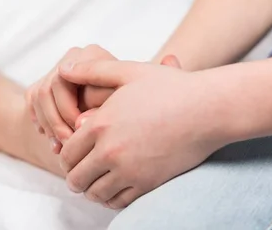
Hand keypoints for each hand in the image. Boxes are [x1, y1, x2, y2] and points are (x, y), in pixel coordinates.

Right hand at [25, 45, 117, 152]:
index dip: (69, 110)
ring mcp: (57, 68)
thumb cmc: (127, 109)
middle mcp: (73, 56)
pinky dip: (42, 122)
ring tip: (61, 148)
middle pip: (49, 88)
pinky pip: (33, 101)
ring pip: (39, 96)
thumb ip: (100, 110)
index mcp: (92, 55)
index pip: (67, 79)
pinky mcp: (44, 82)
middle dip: (57, 120)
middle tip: (68, 144)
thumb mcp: (118, 106)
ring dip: (49, 125)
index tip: (79, 132)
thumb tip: (79, 124)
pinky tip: (54, 140)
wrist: (126, 109)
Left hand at [58, 59, 225, 208]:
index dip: (65, 155)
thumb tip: (62, 69)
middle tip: (79, 170)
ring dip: (91, 188)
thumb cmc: (170, 87)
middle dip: (74, 175)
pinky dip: (112, 198)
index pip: (67, 152)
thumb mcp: (128, 71)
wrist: (209, 109)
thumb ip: (92, 70)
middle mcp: (111, 151)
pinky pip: (119, 202)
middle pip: (76, 178)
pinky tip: (115, 186)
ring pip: (95, 194)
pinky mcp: (149, 184)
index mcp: (101, 124)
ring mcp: (130, 171)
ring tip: (95, 179)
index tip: (71, 153)